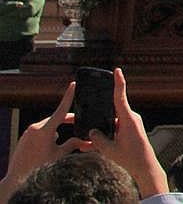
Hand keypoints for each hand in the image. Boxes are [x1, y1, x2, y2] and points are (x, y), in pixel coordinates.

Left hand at [0, 81, 92, 197]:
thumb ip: (72, 144)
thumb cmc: (40, 167)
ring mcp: (28, 132)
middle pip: (56, 119)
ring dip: (57, 130)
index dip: (68, 96)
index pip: (60, 110)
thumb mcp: (59, 155)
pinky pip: (40, 132)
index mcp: (45, 130)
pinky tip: (49, 148)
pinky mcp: (24, 137)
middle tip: (80, 124)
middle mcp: (35, 128)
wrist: (17, 178)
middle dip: (68, 121)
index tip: (73, 84)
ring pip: (48, 126)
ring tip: (61, 144)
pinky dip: (48, 136)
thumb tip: (85, 139)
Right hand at [87, 68, 168, 197]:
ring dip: (102, 128)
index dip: (118, 82)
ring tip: (90, 141)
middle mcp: (130, 118)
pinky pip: (115, 128)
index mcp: (128, 119)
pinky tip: (94, 145)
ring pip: (112, 121)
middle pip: (112, 110)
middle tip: (87, 115)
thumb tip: (92, 131)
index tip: (117, 70)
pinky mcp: (130, 130)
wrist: (145, 167)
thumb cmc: (130, 158)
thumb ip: (98, 139)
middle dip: (99, 113)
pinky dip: (107, 134)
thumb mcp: (109, 149)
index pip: (120, 97)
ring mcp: (131, 123)